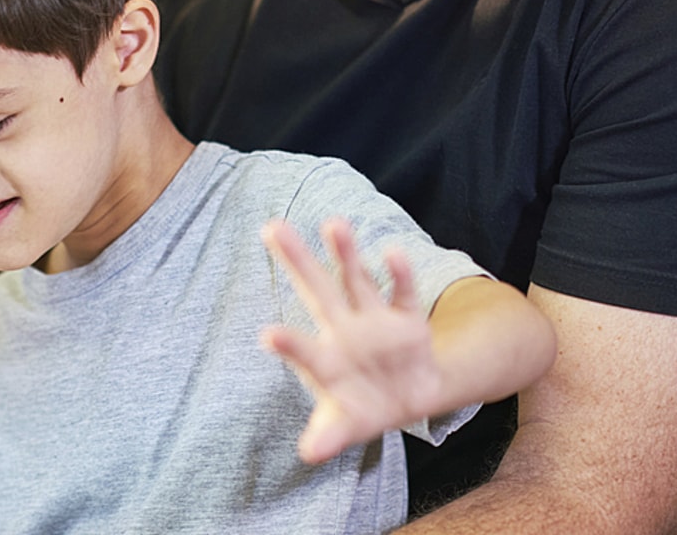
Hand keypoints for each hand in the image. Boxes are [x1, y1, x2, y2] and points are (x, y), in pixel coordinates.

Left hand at [261, 217, 440, 464]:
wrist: (409, 396)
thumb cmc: (362, 406)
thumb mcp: (347, 424)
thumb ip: (330, 434)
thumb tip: (310, 452)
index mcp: (326, 358)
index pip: (303, 350)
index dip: (289, 346)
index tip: (267, 336)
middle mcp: (345, 329)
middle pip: (319, 290)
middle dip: (298, 261)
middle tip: (272, 226)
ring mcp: (375, 320)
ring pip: (357, 280)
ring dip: (347, 254)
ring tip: (334, 223)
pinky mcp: (407, 319)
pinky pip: (403, 294)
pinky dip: (400, 275)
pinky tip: (392, 252)